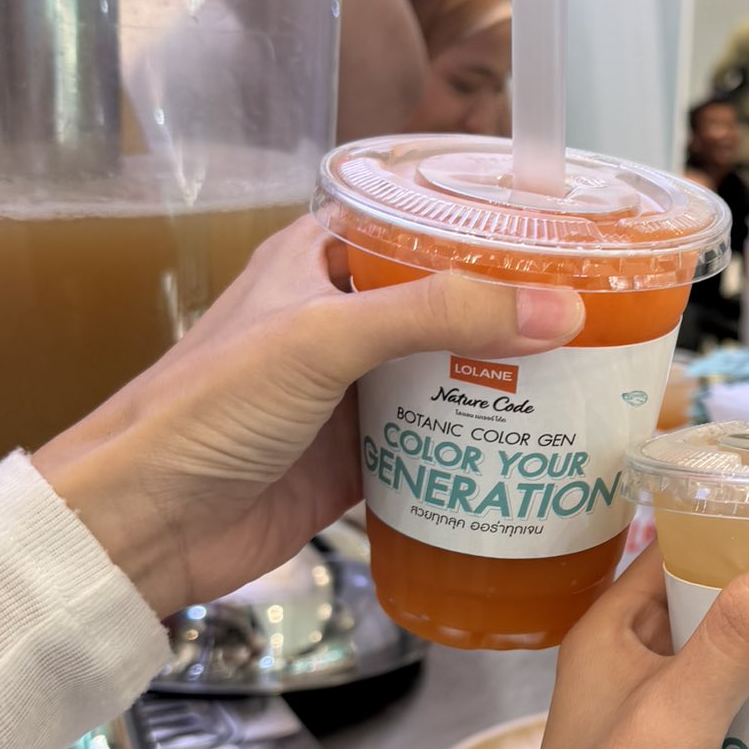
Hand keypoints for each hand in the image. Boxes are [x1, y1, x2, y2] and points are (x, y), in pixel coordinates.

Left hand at [33, 215, 583, 615]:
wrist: (144, 524)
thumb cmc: (200, 411)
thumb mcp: (324, 338)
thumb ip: (440, 313)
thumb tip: (556, 307)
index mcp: (321, 259)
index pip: (423, 224)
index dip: (492, 228)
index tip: (569, 241)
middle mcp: (341, 319)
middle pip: (452, 304)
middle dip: (521, 316)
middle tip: (604, 322)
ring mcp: (352, 392)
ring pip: (451, 376)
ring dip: (510, 386)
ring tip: (591, 385)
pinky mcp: (359, 459)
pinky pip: (437, 445)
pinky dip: (482, 449)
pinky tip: (536, 452)